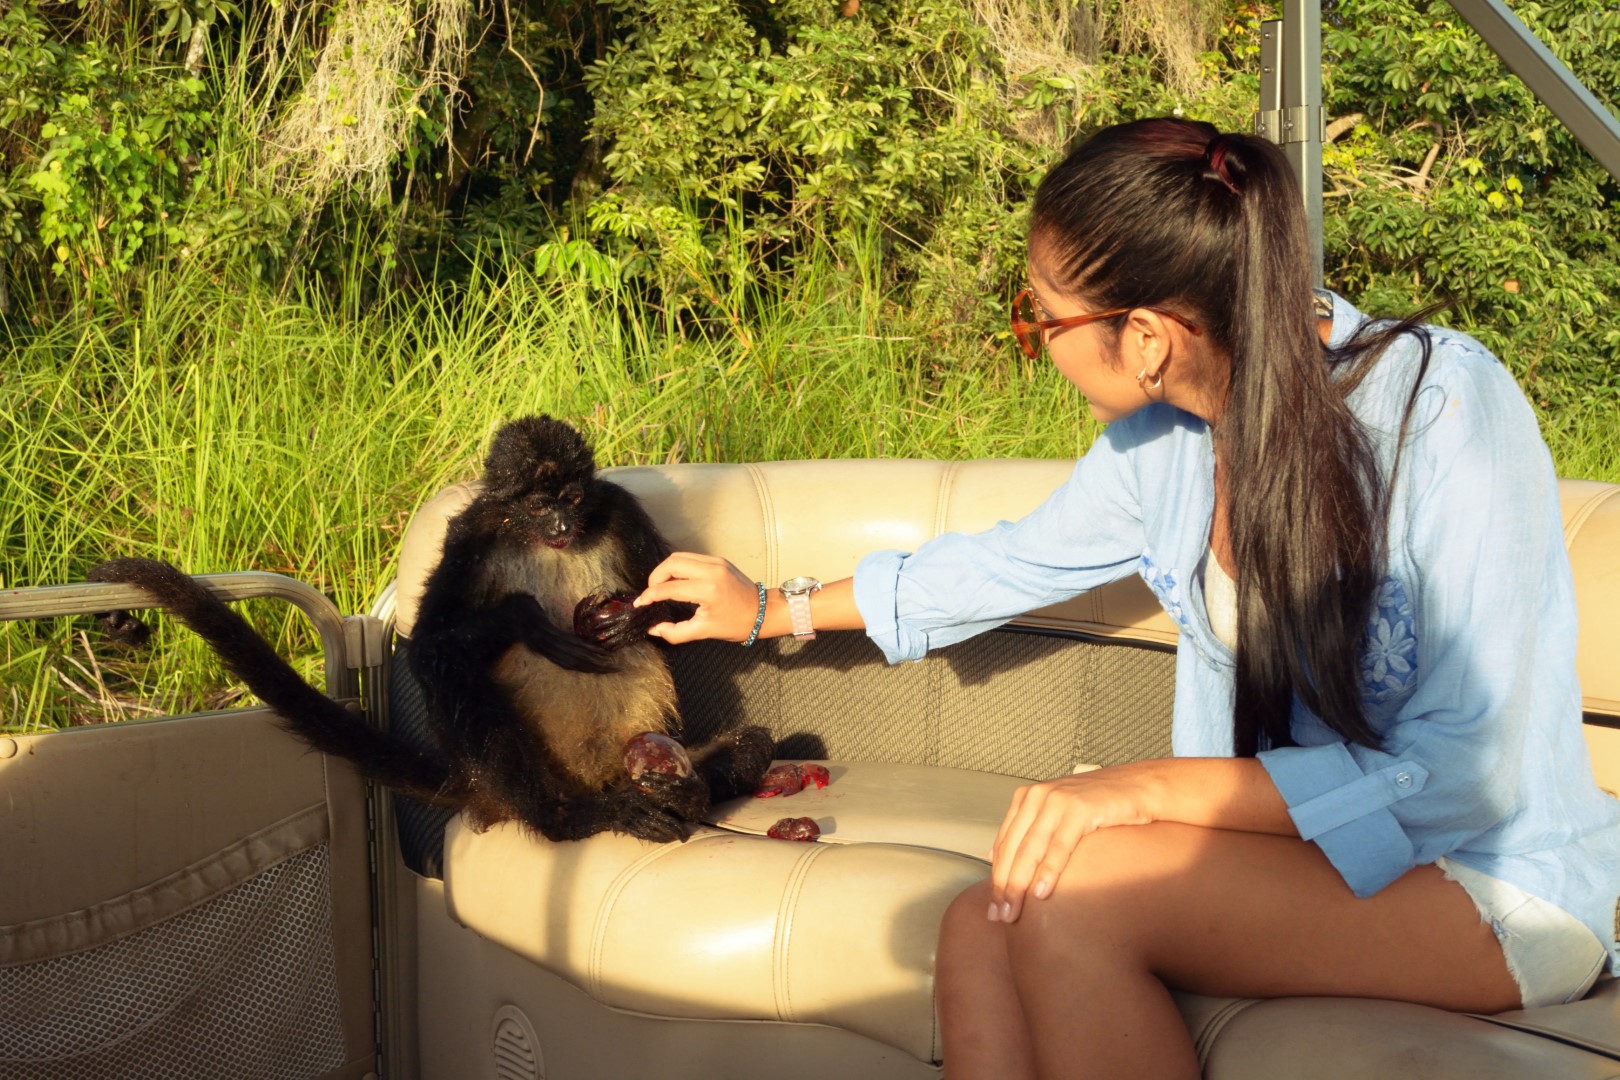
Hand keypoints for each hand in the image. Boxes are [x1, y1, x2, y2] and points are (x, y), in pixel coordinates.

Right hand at [634, 552, 762, 644]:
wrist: (763, 611)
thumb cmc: (736, 624)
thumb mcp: (704, 632)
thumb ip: (675, 633)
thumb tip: (653, 629)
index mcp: (708, 590)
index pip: (670, 588)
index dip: (650, 595)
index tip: (640, 603)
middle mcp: (711, 571)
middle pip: (671, 563)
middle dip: (655, 577)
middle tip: (651, 593)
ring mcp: (716, 562)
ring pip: (680, 556)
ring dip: (666, 570)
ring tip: (661, 586)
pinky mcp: (718, 559)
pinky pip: (691, 558)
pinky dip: (679, 567)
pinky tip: (676, 581)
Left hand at [989, 764, 1158, 923]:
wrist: (1140, 787)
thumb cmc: (1100, 805)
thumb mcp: (1057, 814)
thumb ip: (1028, 832)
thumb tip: (994, 858)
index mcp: (1027, 798)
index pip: (1004, 844)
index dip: (995, 877)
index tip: (992, 906)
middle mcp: (1037, 796)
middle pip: (1013, 849)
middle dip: (1003, 887)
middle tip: (998, 917)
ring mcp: (1057, 800)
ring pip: (1030, 851)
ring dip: (1019, 885)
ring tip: (1014, 912)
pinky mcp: (1080, 809)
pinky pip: (1059, 847)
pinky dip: (1048, 872)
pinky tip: (1041, 893)